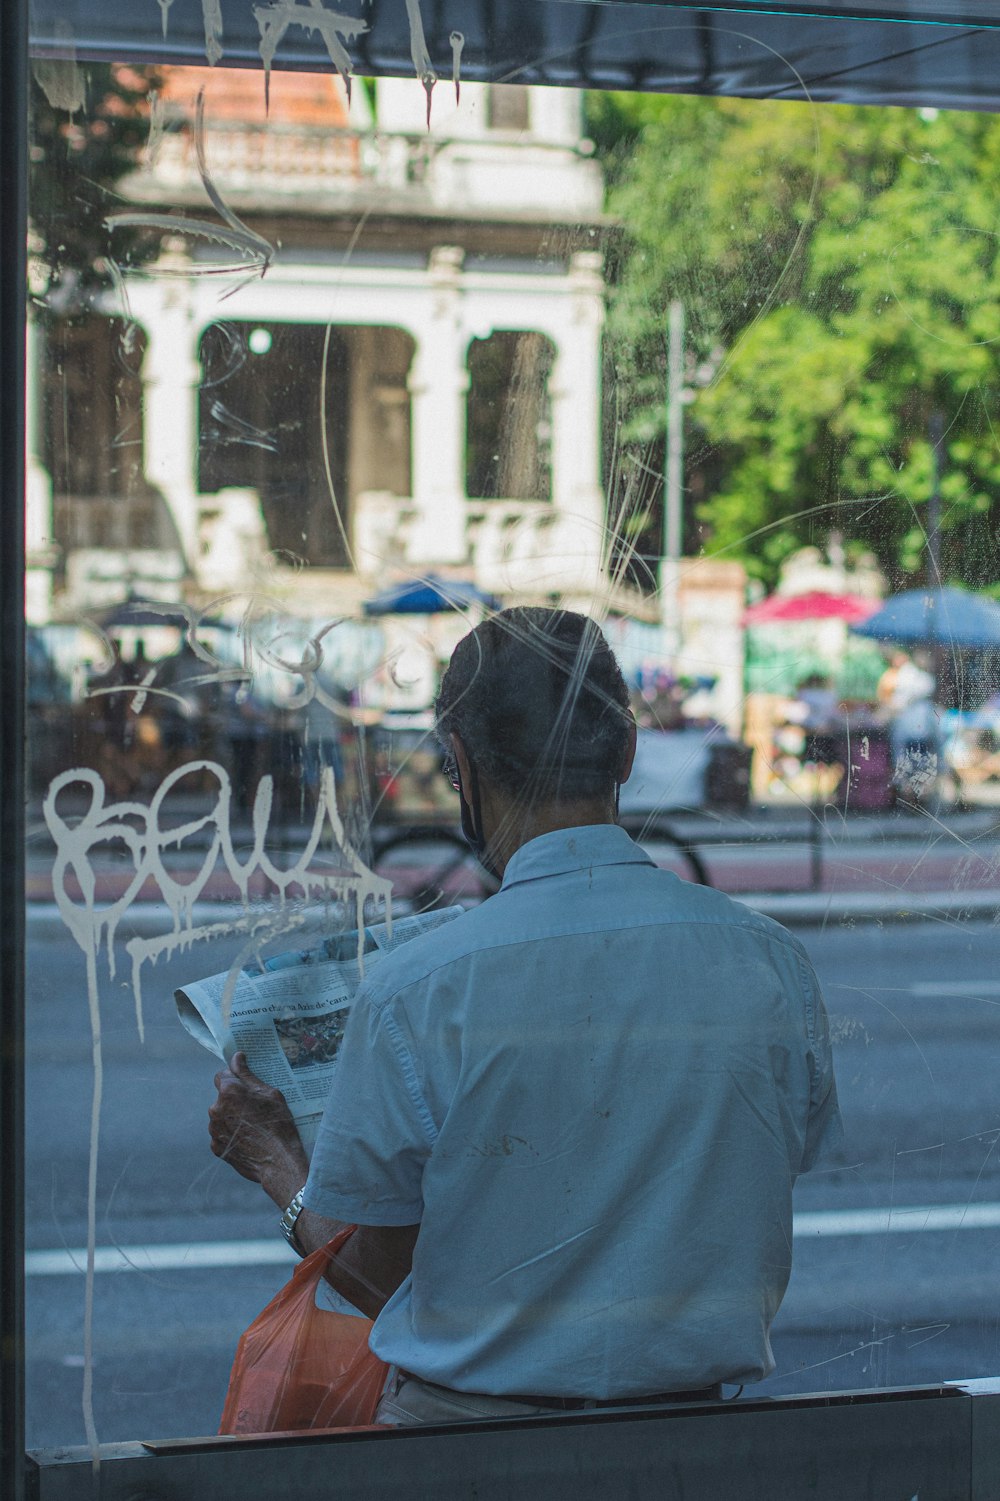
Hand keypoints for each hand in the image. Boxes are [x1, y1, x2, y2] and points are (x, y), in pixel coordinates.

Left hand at [209, 1051, 307, 1198]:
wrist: (278, 1161)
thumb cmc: (278, 1123)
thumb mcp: (269, 1093)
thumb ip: (247, 1074)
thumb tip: (236, 1057)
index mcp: (228, 1091)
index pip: (222, 1074)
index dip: (235, 1077)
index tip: (246, 1084)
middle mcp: (215, 1108)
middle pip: (222, 1096)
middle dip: (235, 1099)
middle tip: (255, 1107)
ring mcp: (214, 1130)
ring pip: (221, 1115)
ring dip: (232, 1116)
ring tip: (253, 1126)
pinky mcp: (216, 1147)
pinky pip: (221, 1134)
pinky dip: (231, 1134)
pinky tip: (248, 1139)